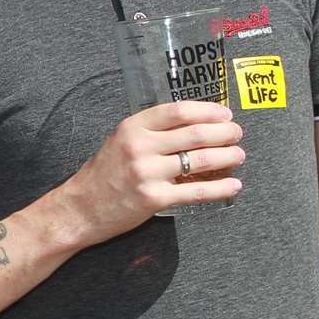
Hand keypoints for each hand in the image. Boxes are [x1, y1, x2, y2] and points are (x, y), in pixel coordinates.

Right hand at [57, 101, 243, 243]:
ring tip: (238, 155)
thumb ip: (151, 133)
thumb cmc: (103, 174)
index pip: (177, 111)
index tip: (224, 113)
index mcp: (131, 127)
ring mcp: (147, 173)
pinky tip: (234, 185)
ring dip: (227, 156)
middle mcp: (139, 147)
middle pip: (194, 134)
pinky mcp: (155, 198)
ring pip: (201, 160)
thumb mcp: (120, 142)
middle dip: (224, 132)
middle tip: (236, 133)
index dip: (207, 111)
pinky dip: (221, 188)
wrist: (81, 207)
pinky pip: (197, 191)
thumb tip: (194, 127)